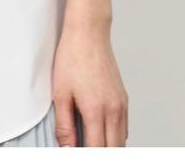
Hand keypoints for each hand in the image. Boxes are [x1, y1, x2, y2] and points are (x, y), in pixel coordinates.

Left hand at [52, 23, 128, 146]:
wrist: (88, 32)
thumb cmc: (73, 57)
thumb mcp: (60, 93)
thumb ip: (64, 125)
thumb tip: (67, 147)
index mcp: (96, 111)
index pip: (97, 150)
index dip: (88, 157)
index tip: (78, 155)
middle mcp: (114, 110)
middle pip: (114, 150)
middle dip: (101, 154)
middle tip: (85, 150)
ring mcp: (121, 104)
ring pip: (122, 141)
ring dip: (109, 148)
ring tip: (92, 144)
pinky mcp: (123, 98)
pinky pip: (124, 127)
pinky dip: (115, 136)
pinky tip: (102, 133)